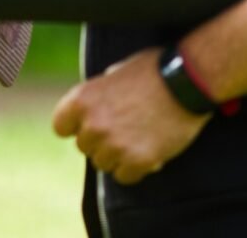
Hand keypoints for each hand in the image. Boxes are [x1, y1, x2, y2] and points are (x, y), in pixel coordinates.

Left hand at [52, 47, 210, 184]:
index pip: (61, 127)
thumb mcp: (115, 73)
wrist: (186, 81)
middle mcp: (94, 124)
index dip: (75, 126)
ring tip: (137, 137)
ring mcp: (115, 145)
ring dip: (117, 155)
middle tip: (122, 127)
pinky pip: (124, 176)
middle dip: (100, 140)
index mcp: (83, 98)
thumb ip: (99, 95)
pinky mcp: (138, 161)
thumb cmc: (152, 70)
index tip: (89, 123)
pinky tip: (147, 151)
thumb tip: (92, 110)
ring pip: (103, 164)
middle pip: (84, 146)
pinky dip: (135, 168)